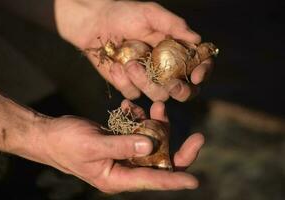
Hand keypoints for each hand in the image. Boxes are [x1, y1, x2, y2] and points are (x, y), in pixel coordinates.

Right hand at [16, 100, 203, 192]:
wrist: (48, 134)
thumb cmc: (65, 143)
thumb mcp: (93, 144)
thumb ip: (122, 145)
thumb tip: (151, 145)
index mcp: (116, 177)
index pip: (151, 180)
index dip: (174, 181)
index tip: (194, 181)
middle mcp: (123, 169)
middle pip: (157, 163)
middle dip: (175, 147)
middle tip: (198, 137)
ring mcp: (121, 155)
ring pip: (150, 144)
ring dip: (156, 126)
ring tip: (158, 107)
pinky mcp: (118, 141)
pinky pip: (136, 132)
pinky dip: (139, 120)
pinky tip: (133, 108)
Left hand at [56, 0, 212, 101]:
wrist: (94, 23)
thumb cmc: (123, 13)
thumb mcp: (150, 14)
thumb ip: (173, 25)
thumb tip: (197, 40)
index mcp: (176, 49)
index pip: (198, 64)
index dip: (203, 72)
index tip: (196, 76)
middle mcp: (165, 68)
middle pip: (183, 90)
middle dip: (180, 90)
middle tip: (171, 84)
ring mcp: (147, 79)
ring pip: (158, 95)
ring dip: (145, 81)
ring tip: (129, 62)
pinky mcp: (128, 85)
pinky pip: (132, 94)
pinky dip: (123, 81)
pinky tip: (114, 66)